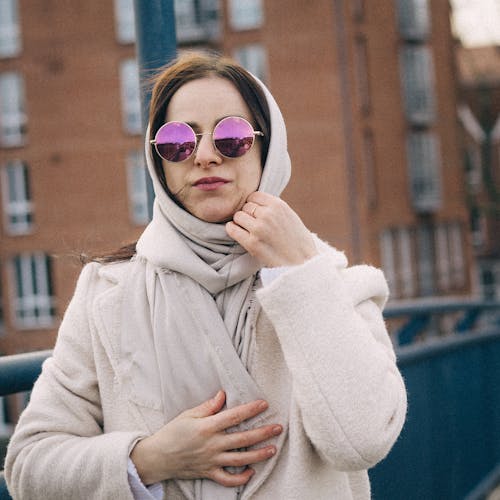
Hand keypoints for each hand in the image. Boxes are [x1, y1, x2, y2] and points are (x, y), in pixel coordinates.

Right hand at [130, 391, 281, 485]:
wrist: (157, 457)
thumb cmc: (172, 432)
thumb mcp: (188, 415)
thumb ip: (208, 407)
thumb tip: (223, 394)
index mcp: (207, 427)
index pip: (234, 416)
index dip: (250, 410)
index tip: (264, 404)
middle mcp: (212, 445)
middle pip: (243, 439)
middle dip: (263, 433)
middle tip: (278, 427)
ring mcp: (212, 461)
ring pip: (240, 459)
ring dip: (259, 455)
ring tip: (273, 449)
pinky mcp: (209, 473)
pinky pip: (228, 479)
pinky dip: (241, 478)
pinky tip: (252, 472)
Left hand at [226, 192, 317, 266]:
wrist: (303, 263)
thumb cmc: (297, 241)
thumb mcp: (289, 216)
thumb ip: (273, 208)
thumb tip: (253, 202)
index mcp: (278, 205)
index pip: (254, 196)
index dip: (254, 205)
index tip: (256, 214)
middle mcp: (268, 214)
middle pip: (245, 206)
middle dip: (248, 215)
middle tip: (254, 225)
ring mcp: (259, 228)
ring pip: (238, 216)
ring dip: (240, 223)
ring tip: (248, 231)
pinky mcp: (252, 243)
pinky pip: (232, 229)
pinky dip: (232, 230)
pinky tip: (237, 233)